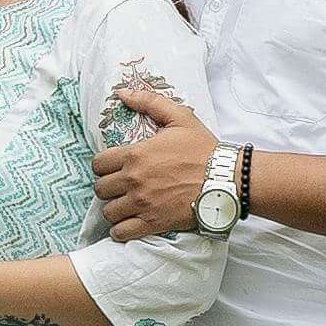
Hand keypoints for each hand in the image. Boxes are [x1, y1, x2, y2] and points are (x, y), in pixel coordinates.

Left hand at [92, 83, 216, 240]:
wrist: (227, 179)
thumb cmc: (204, 148)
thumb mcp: (178, 117)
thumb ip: (148, 102)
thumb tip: (122, 92)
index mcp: (135, 154)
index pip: (98, 164)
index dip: (103, 166)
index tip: (114, 168)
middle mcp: (133, 180)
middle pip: (100, 188)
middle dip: (108, 187)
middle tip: (120, 187)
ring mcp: (142, 203)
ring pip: (109, 211)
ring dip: (114, 209)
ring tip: (125, 206)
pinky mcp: (153, 223)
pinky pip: (122, 232)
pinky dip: (121, 230)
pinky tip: (128, 224)